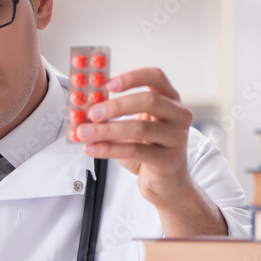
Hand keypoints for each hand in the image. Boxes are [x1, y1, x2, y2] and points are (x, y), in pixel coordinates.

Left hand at [74, 67, 192, 206]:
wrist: (164, 183)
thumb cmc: (145, 148)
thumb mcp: (130, 126)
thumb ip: (112, 114)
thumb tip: (81, 107)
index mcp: (170, 100)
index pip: (156, 77)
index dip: (132, 77)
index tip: (107, 83)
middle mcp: (179, 115)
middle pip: (149, 100)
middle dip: (116, 105)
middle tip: (91, 112)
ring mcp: (177, 138)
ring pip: (140, 127)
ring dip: (106, 130)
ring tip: (82, 133)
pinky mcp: (169, 160)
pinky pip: (135, 150)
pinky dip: (109, 149)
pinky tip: (91, 149)